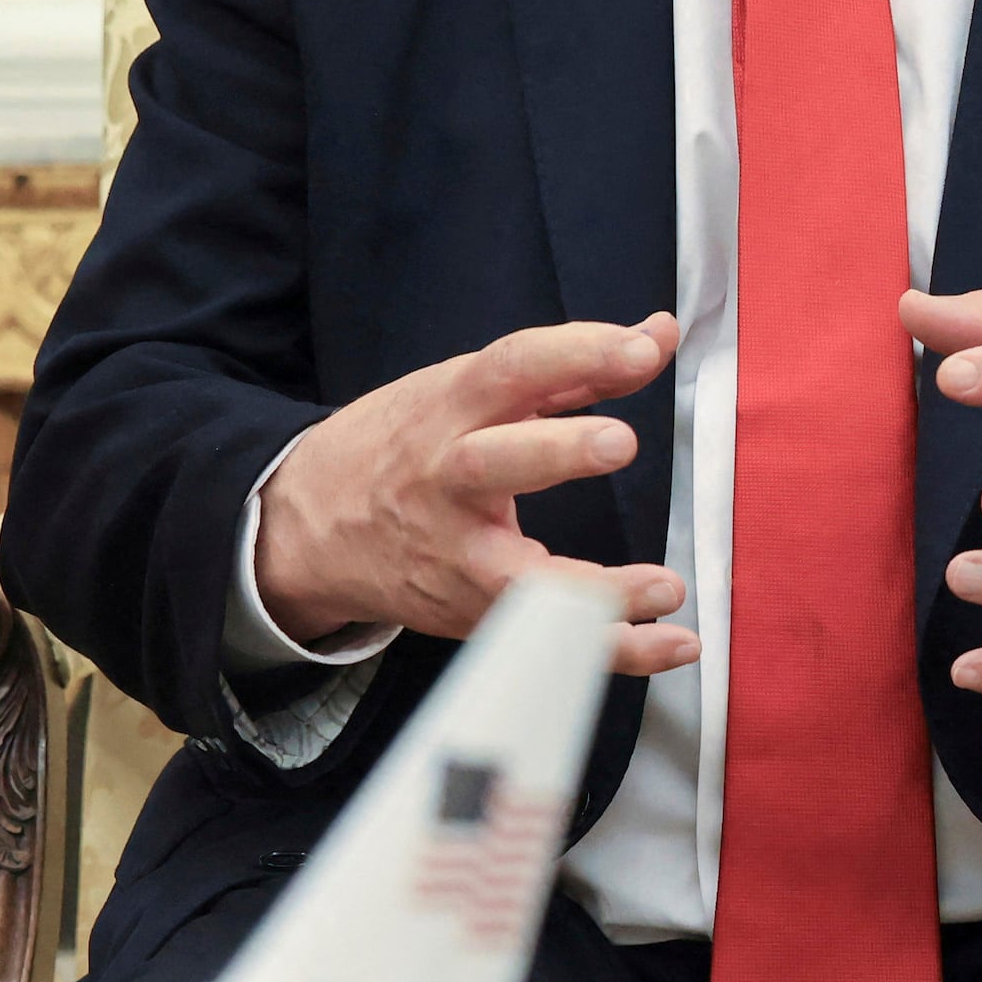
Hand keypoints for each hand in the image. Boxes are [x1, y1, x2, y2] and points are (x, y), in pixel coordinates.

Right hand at [251, 314, 695, 677]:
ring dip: (595, 588)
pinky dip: (612, 649)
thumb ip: (572, 369)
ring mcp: (454, 554)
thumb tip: (660, 332)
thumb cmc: (407, 448)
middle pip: (493, 463)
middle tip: (620, 441)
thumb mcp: (469, 394)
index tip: (643, 348)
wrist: (307, 529)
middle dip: (556, 450)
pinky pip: (543, 640)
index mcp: (451, 410)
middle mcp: (447, 480)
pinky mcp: (468, 611)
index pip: (511, 369)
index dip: (576, 352)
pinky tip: (674, 644)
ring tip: (665, 588)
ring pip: (516, 577)